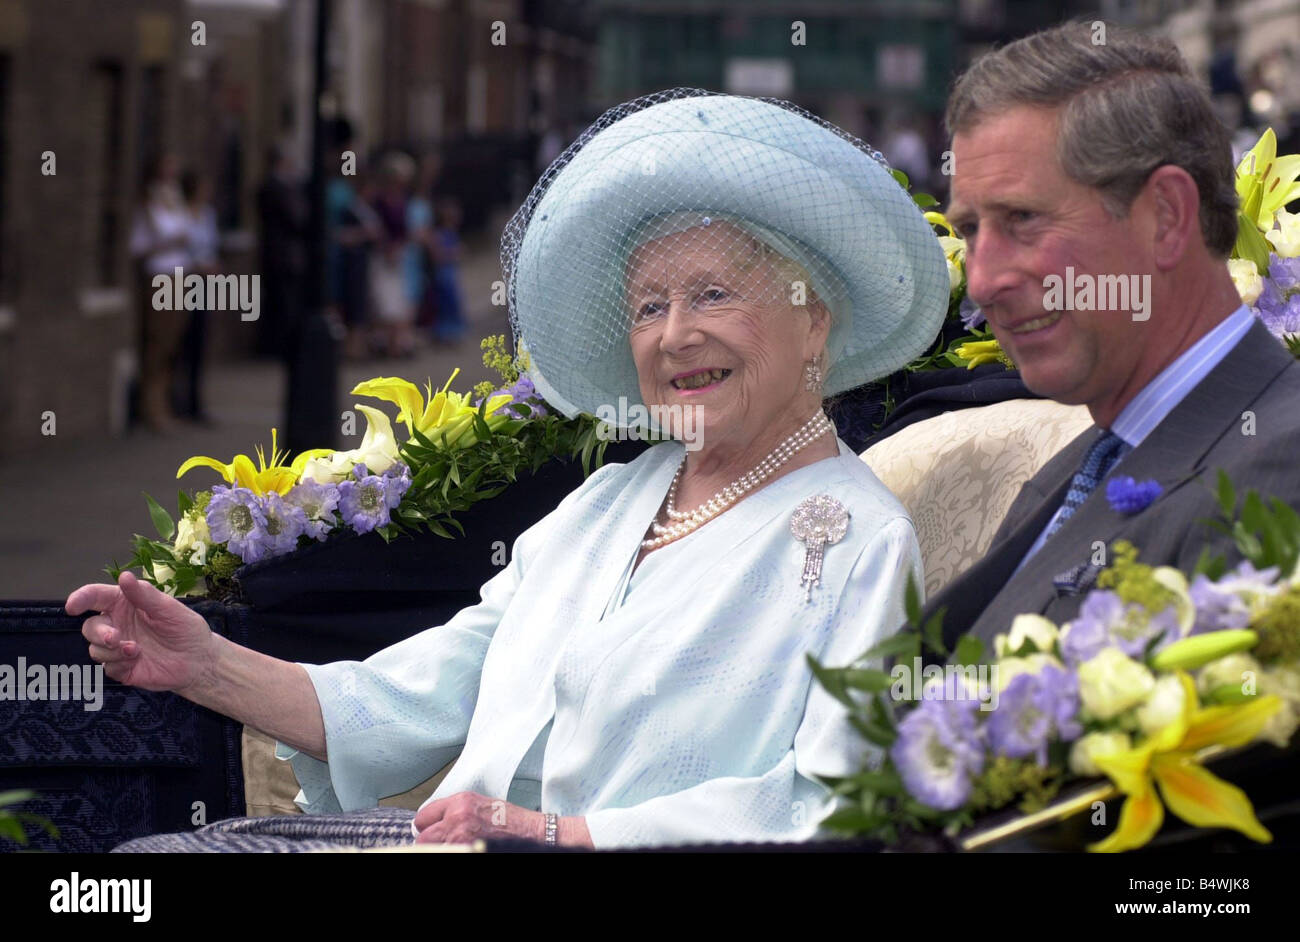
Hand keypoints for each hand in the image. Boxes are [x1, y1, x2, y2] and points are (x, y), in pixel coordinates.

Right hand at [66, 570, 216, 693]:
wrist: (198, 660)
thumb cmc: (185, 628)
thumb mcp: (168, 608)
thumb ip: (144, 595)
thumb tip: (124, 576)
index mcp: (125, 604)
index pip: (96, 597)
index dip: (80, 598)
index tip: (72, 606)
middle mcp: (117, 624)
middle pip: (89, 627)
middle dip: (98, 632)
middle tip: (114, 638)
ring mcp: (118, 647)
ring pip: (94, 649)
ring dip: (110, 651)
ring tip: (135, 650)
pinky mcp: (121, 668)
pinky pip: (107, 667)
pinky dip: (118, 664)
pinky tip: (137, 661)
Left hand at [413, 792, 589, 846]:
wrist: (531, 833)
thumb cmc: (510, 820)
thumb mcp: (479, 804)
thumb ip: (454, 811)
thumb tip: (434, 824)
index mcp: (460, 802)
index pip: (423, 817)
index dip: (427, 826)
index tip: (431, 831)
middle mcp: (457, 819)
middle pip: (423, 838)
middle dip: (429, 842)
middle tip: (441, 843)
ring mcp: (461, 839)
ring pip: (430, 850)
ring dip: (439, 849)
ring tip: (453, 846)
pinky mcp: (468, 851)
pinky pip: (445, 855)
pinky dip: (450, 852)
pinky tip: (463, 849)